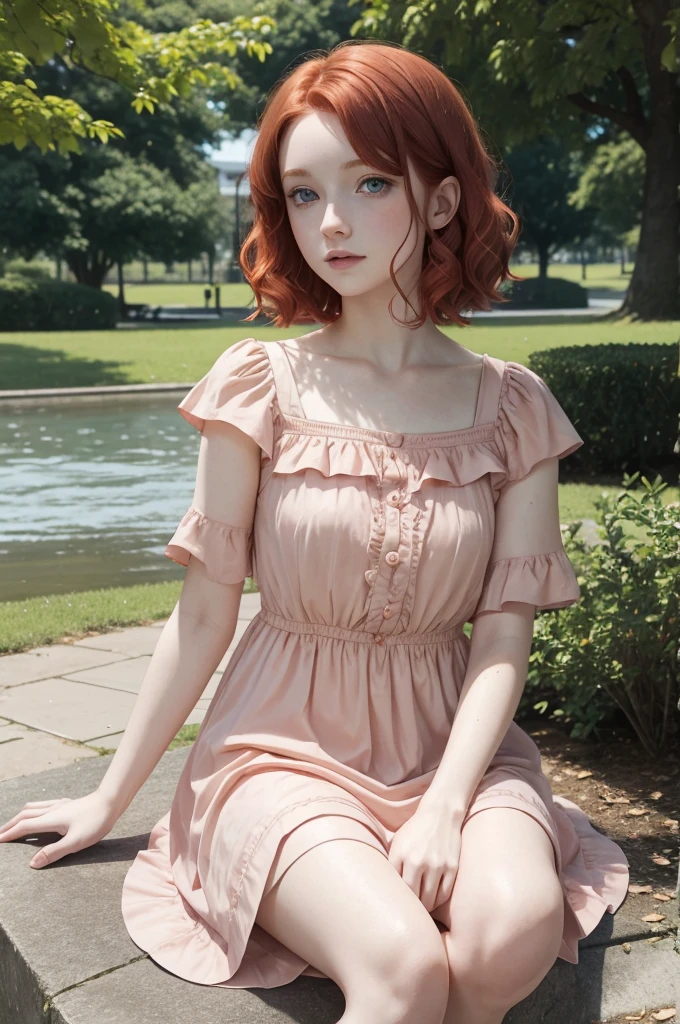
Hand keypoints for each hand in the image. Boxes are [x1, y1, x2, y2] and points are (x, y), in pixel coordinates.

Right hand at [0, 791, 117, 868]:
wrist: (111, 801)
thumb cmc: (96, 822)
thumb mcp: (75, 842)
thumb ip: (53, 852)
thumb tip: (32, 863)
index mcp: (50, 819)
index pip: (24, 827)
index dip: (9, 834)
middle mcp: (52, 809)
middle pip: (24, 815)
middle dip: (10, 825)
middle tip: (1, 834)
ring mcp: (59, 804)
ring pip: (33, 808)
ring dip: (20, 816)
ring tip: (14, 824)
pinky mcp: (67, 803)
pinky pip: (42, 805)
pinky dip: (32, 811)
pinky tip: (38, 814)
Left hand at [388, 801, 463, 912]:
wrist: (441, 813)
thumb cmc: (415, 830)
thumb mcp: (397, 843)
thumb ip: (392, 865)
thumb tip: (389, 891)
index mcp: (401, 855)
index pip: (397, 890)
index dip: (398, 901)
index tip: (397, 906)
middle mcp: (419, 861)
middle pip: (413, 898)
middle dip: (411, 907)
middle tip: (409, 912)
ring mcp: (437, 865)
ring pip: (430, 900)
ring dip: (425, 907)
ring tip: (421, 908)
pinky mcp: (452, 867)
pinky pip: (444, 894)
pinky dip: (438, 901)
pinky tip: (434, 900)